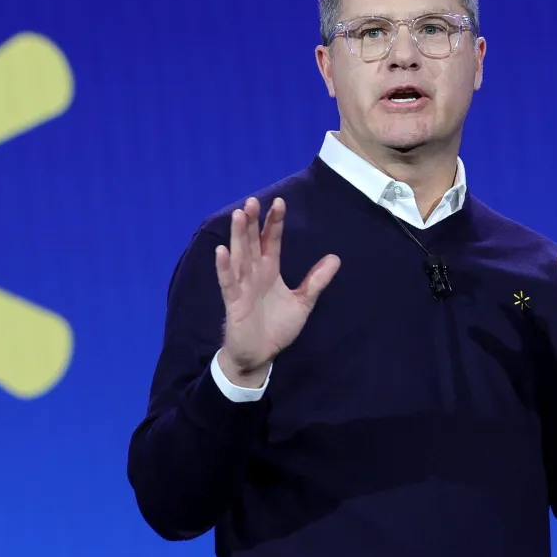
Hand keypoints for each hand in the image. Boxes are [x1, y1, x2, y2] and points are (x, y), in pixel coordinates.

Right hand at [214, 197, 340, 384]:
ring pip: (239, 256)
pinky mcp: (233, 302)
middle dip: (253, 222)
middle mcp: (254, 273)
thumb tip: (335, 258)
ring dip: (237, 236)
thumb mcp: (303, 303)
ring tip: (238, 215)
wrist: (260, 355)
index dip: (274, 222)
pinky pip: (227, 282)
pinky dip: (224, 267)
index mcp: (270, 270)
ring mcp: (242, 286)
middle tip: (252, 201)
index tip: (279, 202)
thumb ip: (316, 281)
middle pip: (252, 242)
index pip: (272, 241)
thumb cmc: (277, 327)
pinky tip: (221, 251)